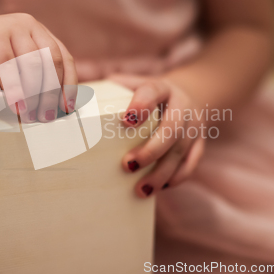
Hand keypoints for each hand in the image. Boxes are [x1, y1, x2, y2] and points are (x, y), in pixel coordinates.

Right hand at [0, 13, 77, 122]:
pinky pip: (7, 65)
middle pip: (51, 61)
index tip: (67, 108)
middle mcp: (28, 25)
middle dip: (51, 93)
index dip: (68, 84)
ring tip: (32, 116)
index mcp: (39, 33)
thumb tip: (53, 108)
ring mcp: (9, 27)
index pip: (63, 58)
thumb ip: (34, 79)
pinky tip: (16, 106)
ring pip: (32, 63)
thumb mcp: (16, 71)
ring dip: (34, 94)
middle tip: (47, 117)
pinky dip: (14, 89)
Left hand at [109, 74, 205, 197]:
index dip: (141, 105)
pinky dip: (177, 177)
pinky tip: (160, 187)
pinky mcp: (200, 141)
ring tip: (141, 189)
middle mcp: (182, 105)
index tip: (126, 120)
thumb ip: (111, 90)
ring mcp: (194, 124)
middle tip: (127, 165)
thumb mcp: (133, 84)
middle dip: (150, 150)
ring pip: (181, 151)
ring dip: (161, 172)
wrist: (188, 93)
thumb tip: (72, 101)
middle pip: (171, 129)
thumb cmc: (149, 94)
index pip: (153, 92)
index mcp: (162, 87)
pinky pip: (192, 163)